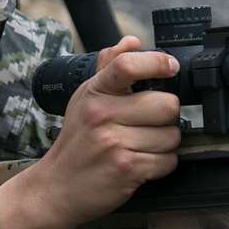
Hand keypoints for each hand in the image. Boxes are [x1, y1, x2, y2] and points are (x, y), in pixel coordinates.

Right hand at [0, 36, 181, 228]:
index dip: (157, 63)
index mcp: (94, 93)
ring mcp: (114, 142)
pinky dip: (162, 165)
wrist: (56, 188)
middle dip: (166, 118)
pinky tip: (142, 163)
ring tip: (142, 146)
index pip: (127, 65)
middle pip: (167, 104)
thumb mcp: (84, 100)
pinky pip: (168, 161)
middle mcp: (102, 115)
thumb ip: (109, 68)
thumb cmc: (76, 143)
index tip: (170, 68)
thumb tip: (131, 41)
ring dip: (164, 144)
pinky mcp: (126, 168)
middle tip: (149, 124)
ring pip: (172, 136)